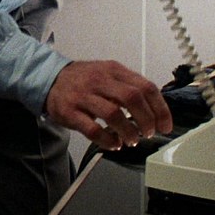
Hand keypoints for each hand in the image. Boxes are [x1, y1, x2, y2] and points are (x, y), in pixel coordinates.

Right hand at [44, 60, 172, 150]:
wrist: (49, 79)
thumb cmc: (83, 80)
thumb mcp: (107, 74)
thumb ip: (129, 86)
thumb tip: (155, 110)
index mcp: (114, 70)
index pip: (146, 87)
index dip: (160, 109)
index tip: (165, 125)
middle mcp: (99, 80)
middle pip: (132, 98)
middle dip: (146, 120)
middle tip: (149, 133)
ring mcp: (83, 95)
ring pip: (113, 114)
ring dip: (128, 132)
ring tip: (132, 140)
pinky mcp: (70, 111)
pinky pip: (93, 129)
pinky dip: (107, 140)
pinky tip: (113, 144)